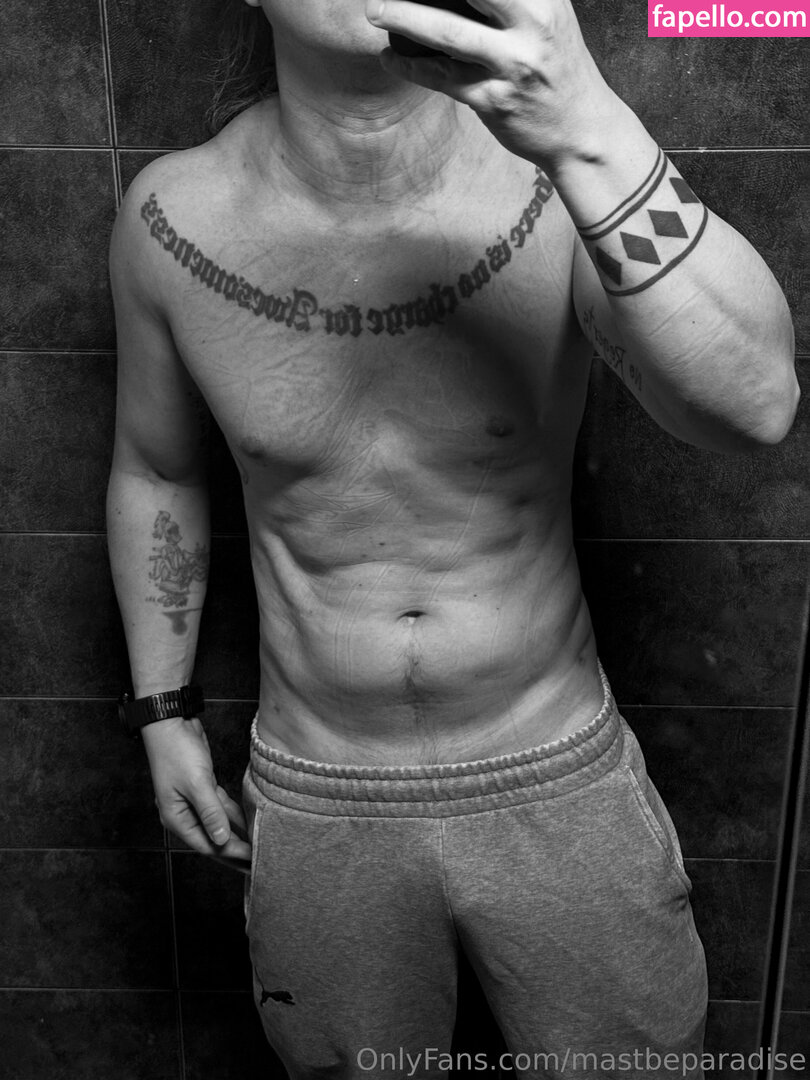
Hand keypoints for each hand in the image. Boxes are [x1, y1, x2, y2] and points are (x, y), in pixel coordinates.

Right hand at [142, 716, 250, 867]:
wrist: (170, 724)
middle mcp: (184, 814)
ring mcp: (193, 801)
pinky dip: (234, 815)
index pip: (208, 844)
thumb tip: (221, 840)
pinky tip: (250, 822)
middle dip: (235, 851)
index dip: (232, 854)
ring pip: (219, 824)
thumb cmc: (176, 752)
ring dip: (237, 834)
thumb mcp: (196, 783)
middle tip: (258, 864)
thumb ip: (210, 812)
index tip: (254, 860)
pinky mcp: (203, 787)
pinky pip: (221, 807)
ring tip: (258, 847)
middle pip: (213, 839)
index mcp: (177, 819)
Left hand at [365, 0, 621, 171]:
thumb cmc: (557, 68)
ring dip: (404, 19)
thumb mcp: (549, 16)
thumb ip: (511, 3)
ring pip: (448, 34)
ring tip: (375, 12)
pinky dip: (411, 67)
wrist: (582, 130)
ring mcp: (513, 65)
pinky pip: (442, 78)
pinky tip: (390, 57)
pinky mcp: (494, 100)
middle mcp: (533, 24)